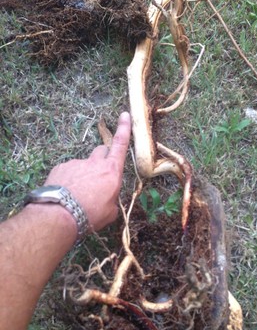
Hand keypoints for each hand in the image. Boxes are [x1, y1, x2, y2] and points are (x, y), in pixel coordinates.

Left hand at [44, 112, 130, 230]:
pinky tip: (66, 193)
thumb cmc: (91, 214)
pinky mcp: (60, 167)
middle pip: (102, 150)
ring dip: (84, 173)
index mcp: (111, 171)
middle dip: (103, 158)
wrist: (60, 214)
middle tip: (100, 174)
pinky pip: (68, 170)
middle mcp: (95, 163)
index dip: (124, 129)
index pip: (120, 144)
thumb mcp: (110, 212)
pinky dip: (69, 179)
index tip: (124, 115)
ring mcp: (76, 163)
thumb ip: (111, 199)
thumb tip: (107, 198)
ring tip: (78, 193)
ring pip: (83, 164)